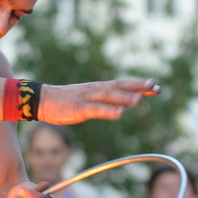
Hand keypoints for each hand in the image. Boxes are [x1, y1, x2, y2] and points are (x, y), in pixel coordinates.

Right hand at [38, 78, 159, 124]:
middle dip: (137, 86)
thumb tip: (122, 107)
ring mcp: (87, 98)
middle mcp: (95, 90)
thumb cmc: (65, 101)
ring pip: (109, 96)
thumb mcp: (88, 100)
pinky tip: (121, 113)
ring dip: (125, 97)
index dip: (139, 84)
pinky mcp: (79, 108)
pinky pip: (96, 109)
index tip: (155, 85)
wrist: (43, 100)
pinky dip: (109, 111)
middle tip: (155, 87)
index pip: (122, 84)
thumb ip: (105, 103)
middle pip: (120, 86)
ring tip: (140, 100)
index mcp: (98, 88)